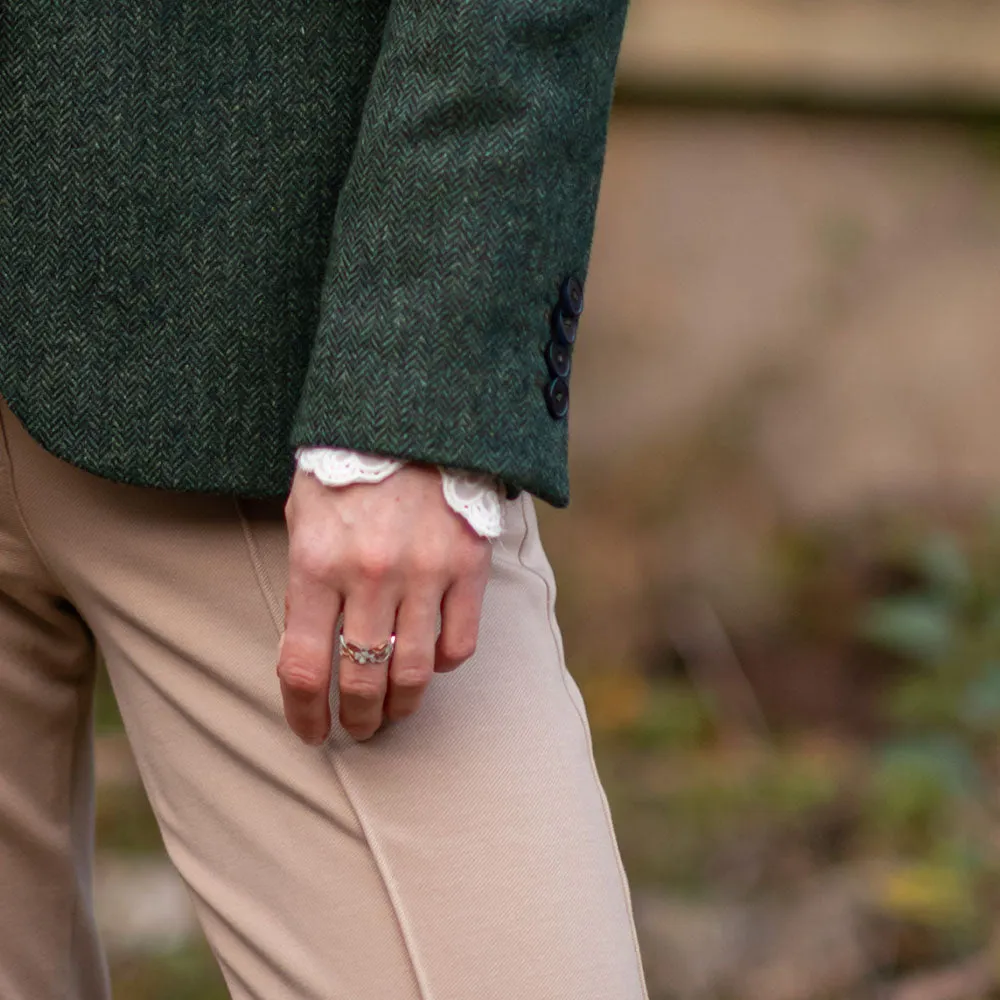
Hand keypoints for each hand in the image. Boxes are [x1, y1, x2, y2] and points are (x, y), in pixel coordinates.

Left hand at [278, 463, 491, 742]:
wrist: (409, 419)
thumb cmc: (345, 470)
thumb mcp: (303, 519)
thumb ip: (304, 585)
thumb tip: (310, 654)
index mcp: (316, 563)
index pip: (304, 667)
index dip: (304, 714)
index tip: (311, 733)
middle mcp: (370, 575)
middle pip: (361, 680)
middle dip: (356, 719)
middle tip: (356, 728)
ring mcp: (425, 572)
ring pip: (414, 673)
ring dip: (400, 706)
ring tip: (393, 713)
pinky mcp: (468, 566)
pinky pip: (460, 644)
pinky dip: (444, 665)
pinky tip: (430, 662)